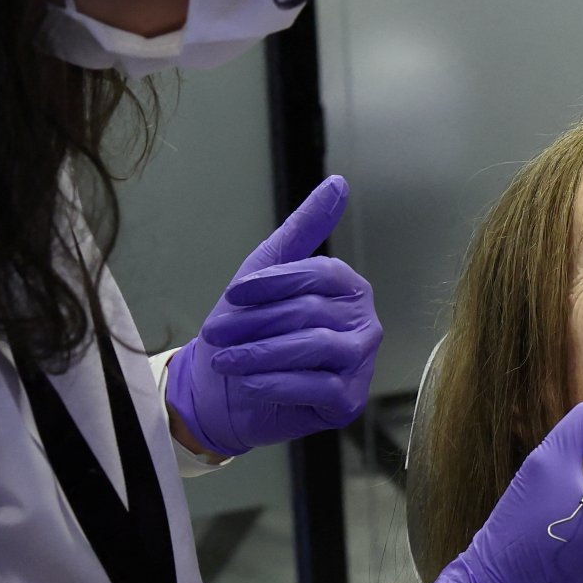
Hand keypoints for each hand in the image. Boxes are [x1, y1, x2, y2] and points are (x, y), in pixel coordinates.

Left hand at [164, 174, 382, 457]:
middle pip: (312, 311)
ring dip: (260, 353)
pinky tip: (248, 383)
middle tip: (217, 332)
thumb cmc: (247, 330)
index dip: (274, 282)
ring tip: (225, 359)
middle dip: (256, 322)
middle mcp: (365, 324)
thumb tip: (338, 183)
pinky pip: (315, 386)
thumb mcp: (266, 272)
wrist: (224, 391)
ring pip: (314, 347)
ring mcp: (360, 364)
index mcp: (349, 288)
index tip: (233, 293)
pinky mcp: (348, 400)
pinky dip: (274, 383)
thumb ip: (304, 228)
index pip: (321, 274)